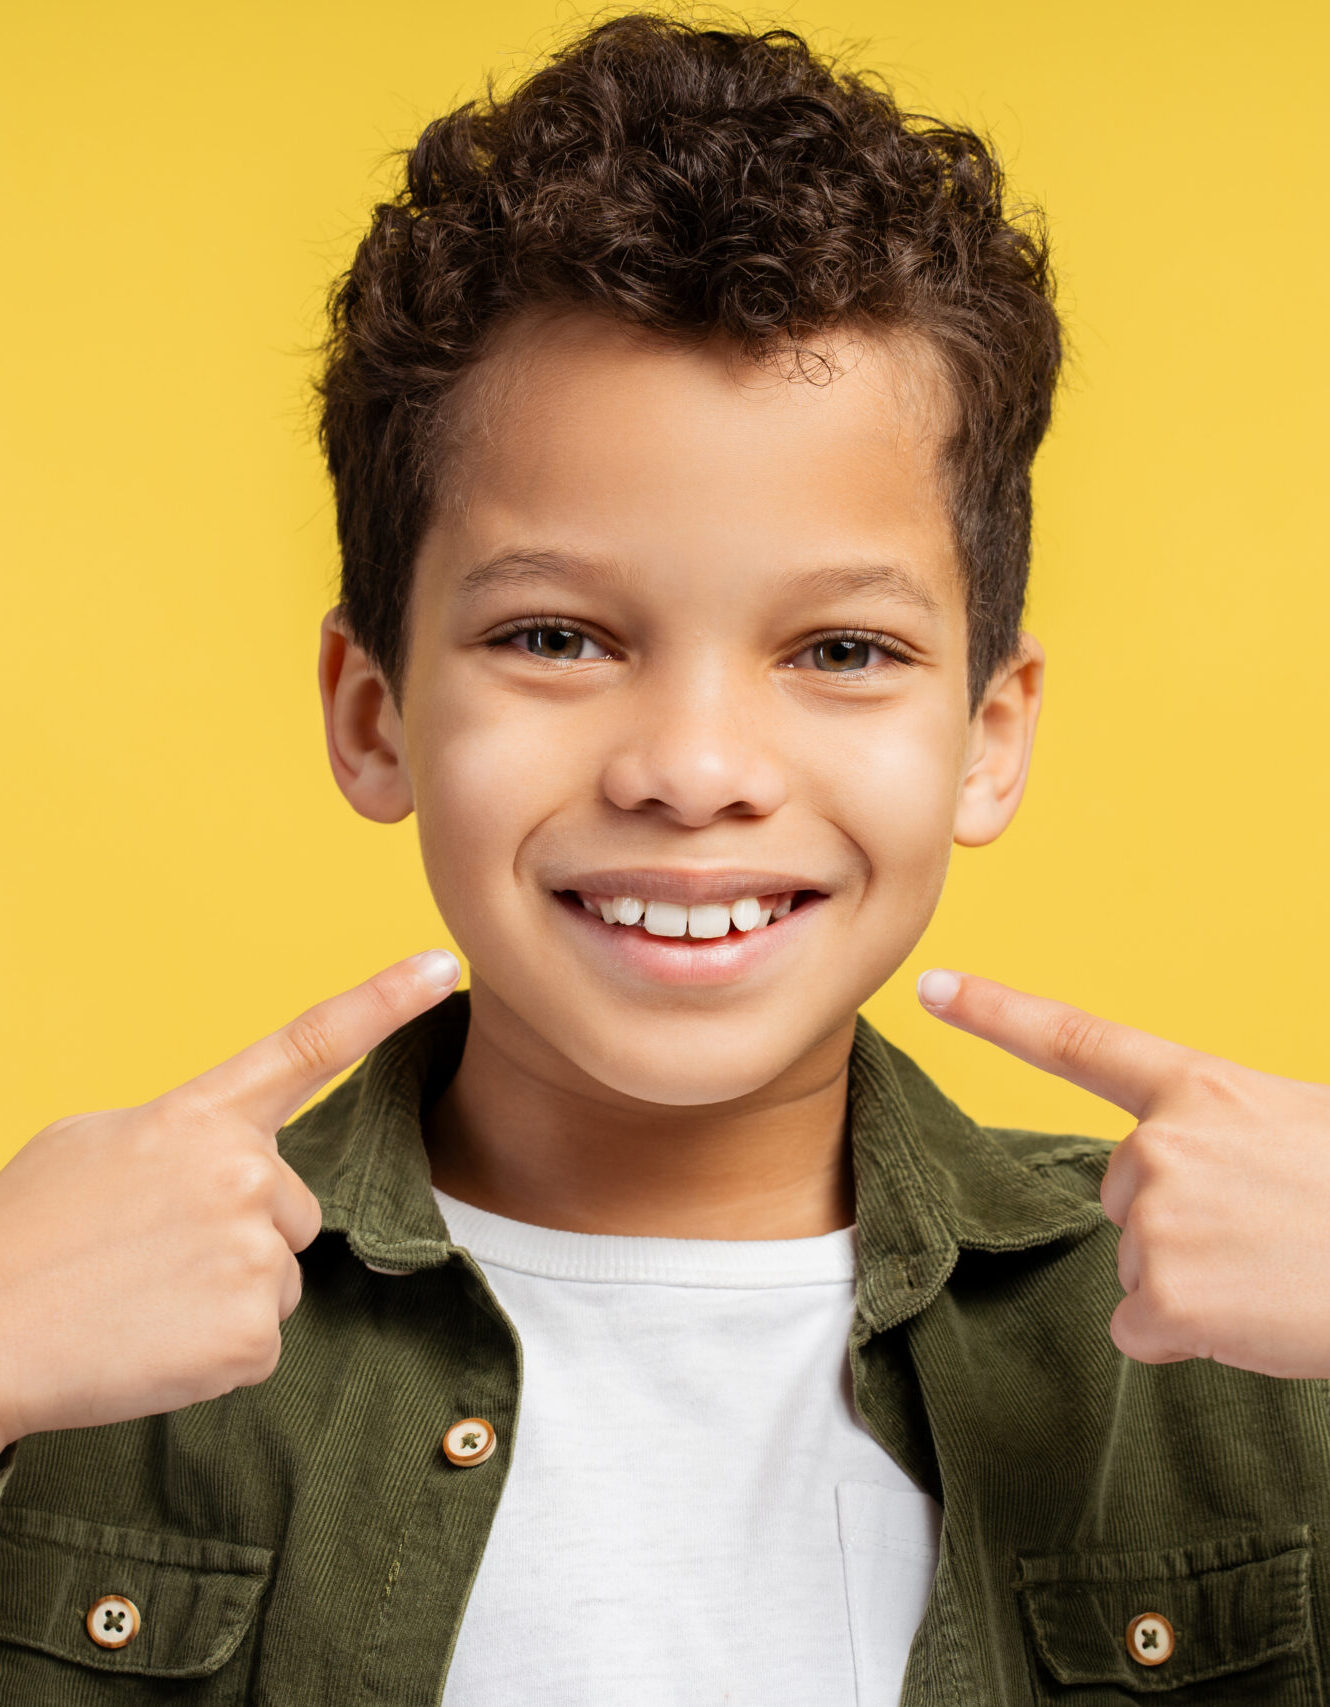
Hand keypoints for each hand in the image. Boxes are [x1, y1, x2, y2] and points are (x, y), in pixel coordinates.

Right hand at [0, 949, 459, 1448]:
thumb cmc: (24, 1237)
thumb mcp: (93, 1144)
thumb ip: (181, 1134)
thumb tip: (226, 1157)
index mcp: (200, 1117)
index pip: (309, 1043)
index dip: (383, 1000)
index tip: (440, 962)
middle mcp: (244, 1172)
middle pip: (294, 1210)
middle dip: (241, 1235)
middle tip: (152, 1256)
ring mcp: (254, 1252)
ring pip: (279, 1279)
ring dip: (226, 1295)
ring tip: (143, 1298)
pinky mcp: (252, 1334)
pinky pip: (260, 1345)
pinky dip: (213, 1356)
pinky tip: (152, 1343)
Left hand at [916, 968, 1329, 1377]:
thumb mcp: (1294, 1125)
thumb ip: (1219, 1131)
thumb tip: (1173, 1170)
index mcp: (1199, 1087)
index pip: (1076, 1042)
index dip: (997, 1012)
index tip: (934, 986)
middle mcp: (1159, 1144)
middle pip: (1120, 1194)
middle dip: (1177, 1221)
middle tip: (1265, 1230)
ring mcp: (1155, 1220)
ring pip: (1135, 1265)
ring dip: (1192, 1281)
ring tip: (1273, 1269)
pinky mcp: (1161, 1296)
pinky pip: (1140, 1328)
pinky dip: (1188, 1337)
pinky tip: (1252, 1317)